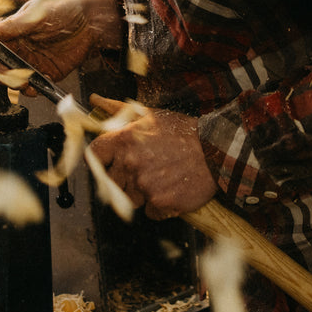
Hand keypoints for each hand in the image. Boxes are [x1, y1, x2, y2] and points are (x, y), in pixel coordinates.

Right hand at [0, 0, 121, 83]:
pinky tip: (38, 85)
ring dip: (18, 84)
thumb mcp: (36, 14)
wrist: (92, 20)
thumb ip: (12, 25)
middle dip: (4, 74)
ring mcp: (34, 61)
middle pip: (2, 67)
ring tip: (25, 83)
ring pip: (17, 79)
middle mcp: (21, 48)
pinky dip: (35, 88)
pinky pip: (36, 85)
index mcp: (13, 32)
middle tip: (11, 75)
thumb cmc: (64, 8)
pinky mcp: (48, 72)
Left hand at [90, 96, 218, 219]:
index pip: (94, 155)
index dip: (100, 161)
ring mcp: (145, 186)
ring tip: (161, 179)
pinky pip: (150, 212)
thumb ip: (118, 109)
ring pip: (130, 199)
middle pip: (111, 181)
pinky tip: (172, 190)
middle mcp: (131, 164)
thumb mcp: (150, 115)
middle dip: (125, 178)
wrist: (217, 150)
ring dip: (142, 193)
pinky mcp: (160, 204)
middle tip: (145, 170)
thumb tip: (95, 100)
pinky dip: (159, 206)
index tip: (108, 163)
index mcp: (125, 140)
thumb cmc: (184, 132)